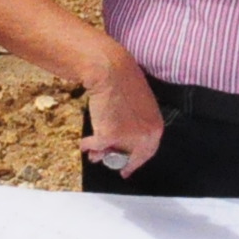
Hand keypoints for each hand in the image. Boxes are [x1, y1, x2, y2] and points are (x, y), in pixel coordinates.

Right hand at [80, 53, 164, 177]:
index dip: (137, 160)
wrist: (111, 71)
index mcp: (155, 126)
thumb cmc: (124, 81)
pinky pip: (95, 146)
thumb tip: (123, 138)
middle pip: (131, 158)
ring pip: (111, 154)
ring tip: (93, 154)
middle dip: (119, 162)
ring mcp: (128, 137)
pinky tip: (83, 143)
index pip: (148, 151)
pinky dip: (87, 145)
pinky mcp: (109, 135)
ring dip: (100, 154)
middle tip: (112, 166)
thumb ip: (137, 122)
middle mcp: (145, 135)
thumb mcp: (140, 104)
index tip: (128, 168)